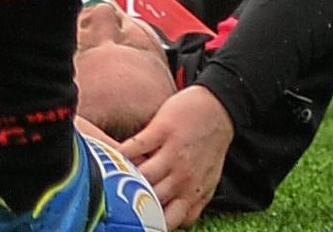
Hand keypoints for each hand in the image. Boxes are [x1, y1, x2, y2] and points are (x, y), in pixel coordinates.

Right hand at [122, 82, 232, 225]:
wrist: (218, 112)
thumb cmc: (209, 148)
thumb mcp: (208, 183)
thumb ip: (192, 204)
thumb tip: (178, 223)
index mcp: (191, 193)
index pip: (167, 221)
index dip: (150, 223)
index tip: (137, 219)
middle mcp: (182, 177)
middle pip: (150, 200)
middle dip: (134, 202)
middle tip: (120, 198)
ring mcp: (172, 153)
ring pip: (142, 176)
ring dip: (126, 177)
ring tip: (114, 177)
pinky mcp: (162, 130)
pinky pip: (135, 146)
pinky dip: (121, 153)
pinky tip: (115, 155)